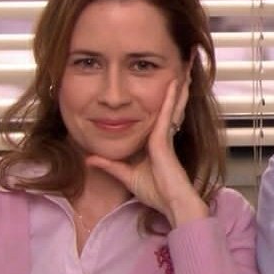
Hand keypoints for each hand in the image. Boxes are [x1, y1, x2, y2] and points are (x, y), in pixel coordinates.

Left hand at [86, 78, 208, 226]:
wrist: (172, 202)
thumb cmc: (157, 192)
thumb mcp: (126, 176)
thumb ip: (110, 166)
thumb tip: (90, 159)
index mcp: (155, 142)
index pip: (160, 116)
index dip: (165, 101)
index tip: (168, 86)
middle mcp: (162, 135)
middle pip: (170, 107)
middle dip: (176, 90)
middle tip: (181, 72)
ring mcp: (164, 135)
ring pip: (172, 105)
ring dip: (178, 87)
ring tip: (183, 70)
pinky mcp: (163, 138)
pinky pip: (167, 113)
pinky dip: (171, 98)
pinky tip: (174, 84)